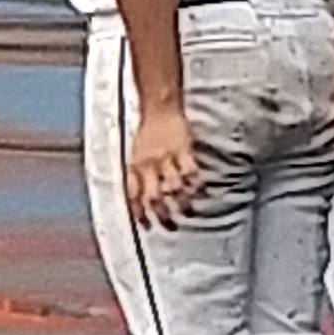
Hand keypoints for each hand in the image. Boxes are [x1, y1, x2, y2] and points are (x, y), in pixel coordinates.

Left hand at [124, 103, 201, 226]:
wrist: (158, 107)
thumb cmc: (147, 133)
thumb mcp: (135, 154)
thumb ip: (137, 175)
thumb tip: (140, 201)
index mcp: (134, 165)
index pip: (133, 194)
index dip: (139, 213)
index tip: (147, 226)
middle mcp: (148, 164)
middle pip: (153, 197)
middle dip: (162, 215)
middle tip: (171, 226)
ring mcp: (166, 157)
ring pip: (174, 187)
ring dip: (182, 203)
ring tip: (188, 212)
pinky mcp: (183, 150)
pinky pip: (190, 172)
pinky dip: (196, 184)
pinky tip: (200, 192)